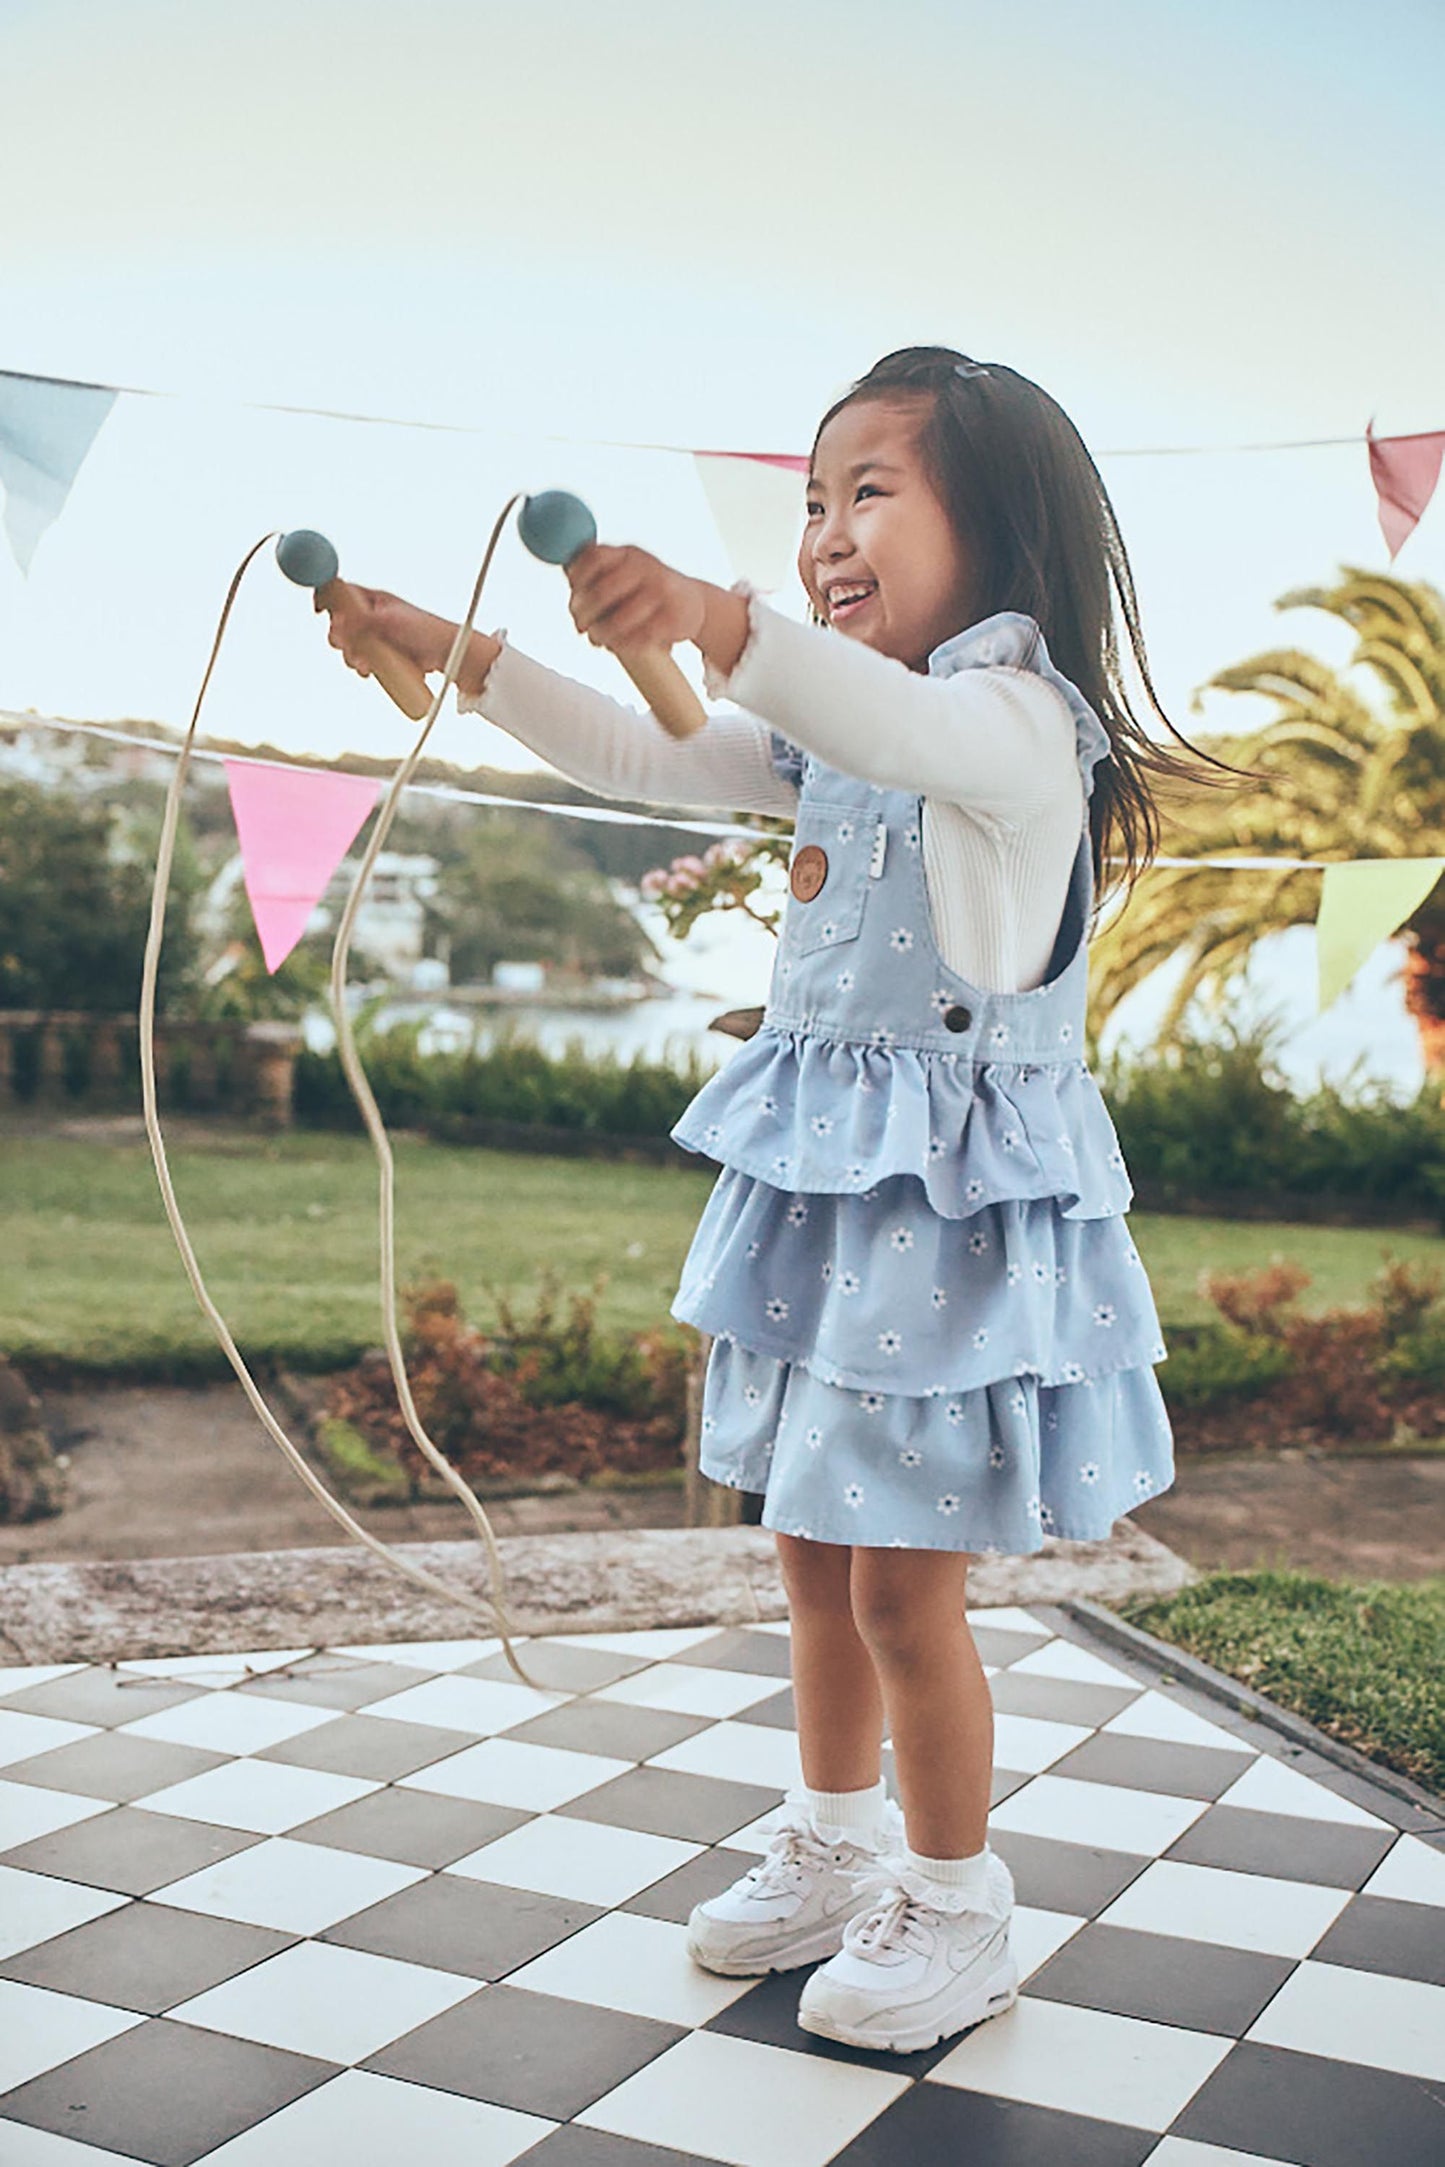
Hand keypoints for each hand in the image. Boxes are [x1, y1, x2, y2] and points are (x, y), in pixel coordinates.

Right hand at [316, 583, 456, 679]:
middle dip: (340, 638)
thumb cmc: (425, 631)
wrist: (447, 655)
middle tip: (349, 645)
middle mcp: (371, 615)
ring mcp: (376, 636)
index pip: (340, 592)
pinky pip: (362, 660)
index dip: (325, 598)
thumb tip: (339, 620)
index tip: (319, 610)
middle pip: (338, 623)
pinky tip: (371, 671)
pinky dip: (363, 667)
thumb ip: (363, 620)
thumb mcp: (390, 622)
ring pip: (348, 646)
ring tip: (367, 663)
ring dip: (352, 656)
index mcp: (373, 599)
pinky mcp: (381, 655)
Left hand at [567, 543, 706, 653]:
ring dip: (602, 634)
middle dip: (584, 613)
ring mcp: (662, 593)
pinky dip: (624, 645)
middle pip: (603, 591)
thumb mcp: (624, 569)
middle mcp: (646, 568)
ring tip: (598, 638)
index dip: (577, 576)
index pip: (594, 557)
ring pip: (621, 619)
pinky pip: (641, 637)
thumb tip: (563, 566)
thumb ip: (595, 570)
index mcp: (629, 554)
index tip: (573, 593)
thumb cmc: (649, 589)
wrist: (692, 603)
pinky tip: (618, 646)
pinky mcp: (674, 619)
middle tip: (580, 624)